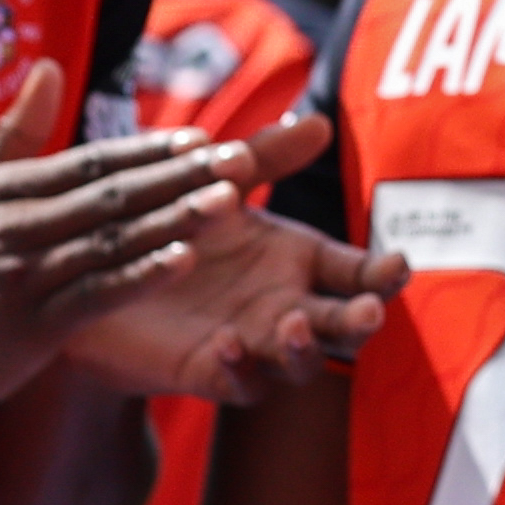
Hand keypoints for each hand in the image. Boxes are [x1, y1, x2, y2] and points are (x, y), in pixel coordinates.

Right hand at [0, 63, 291, 427]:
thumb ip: (14, 133)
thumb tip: (50, 64)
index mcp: (1, 192)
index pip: (89, 163)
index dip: (149, 150)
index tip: (203, 138)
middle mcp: (10, 226)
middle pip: (109, 195)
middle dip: (180, 176)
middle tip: (242, 160)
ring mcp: (17, 276)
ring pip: (108, 240)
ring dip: (173, 219)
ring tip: (231, 201)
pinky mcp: (22, 328)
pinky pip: (92, 296)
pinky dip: (138, 276)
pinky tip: (183, 261)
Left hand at [58, 107, 407, 402]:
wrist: (106, 275)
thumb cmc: (174, 226)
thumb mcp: (217, 184)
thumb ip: (265, 158)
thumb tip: (321, 121)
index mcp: (301, 263)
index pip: (360, 274)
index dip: (385, 274)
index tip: (398, 264)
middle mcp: (289, 308)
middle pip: (345, 326)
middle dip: (361, 320)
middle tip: (370, 309)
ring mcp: (256, 345)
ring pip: (299, 363)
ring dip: (304, 349)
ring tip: (296, 325)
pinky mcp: (212, 373)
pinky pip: (239, 383)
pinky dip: (239, 367)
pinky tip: (227, 341)